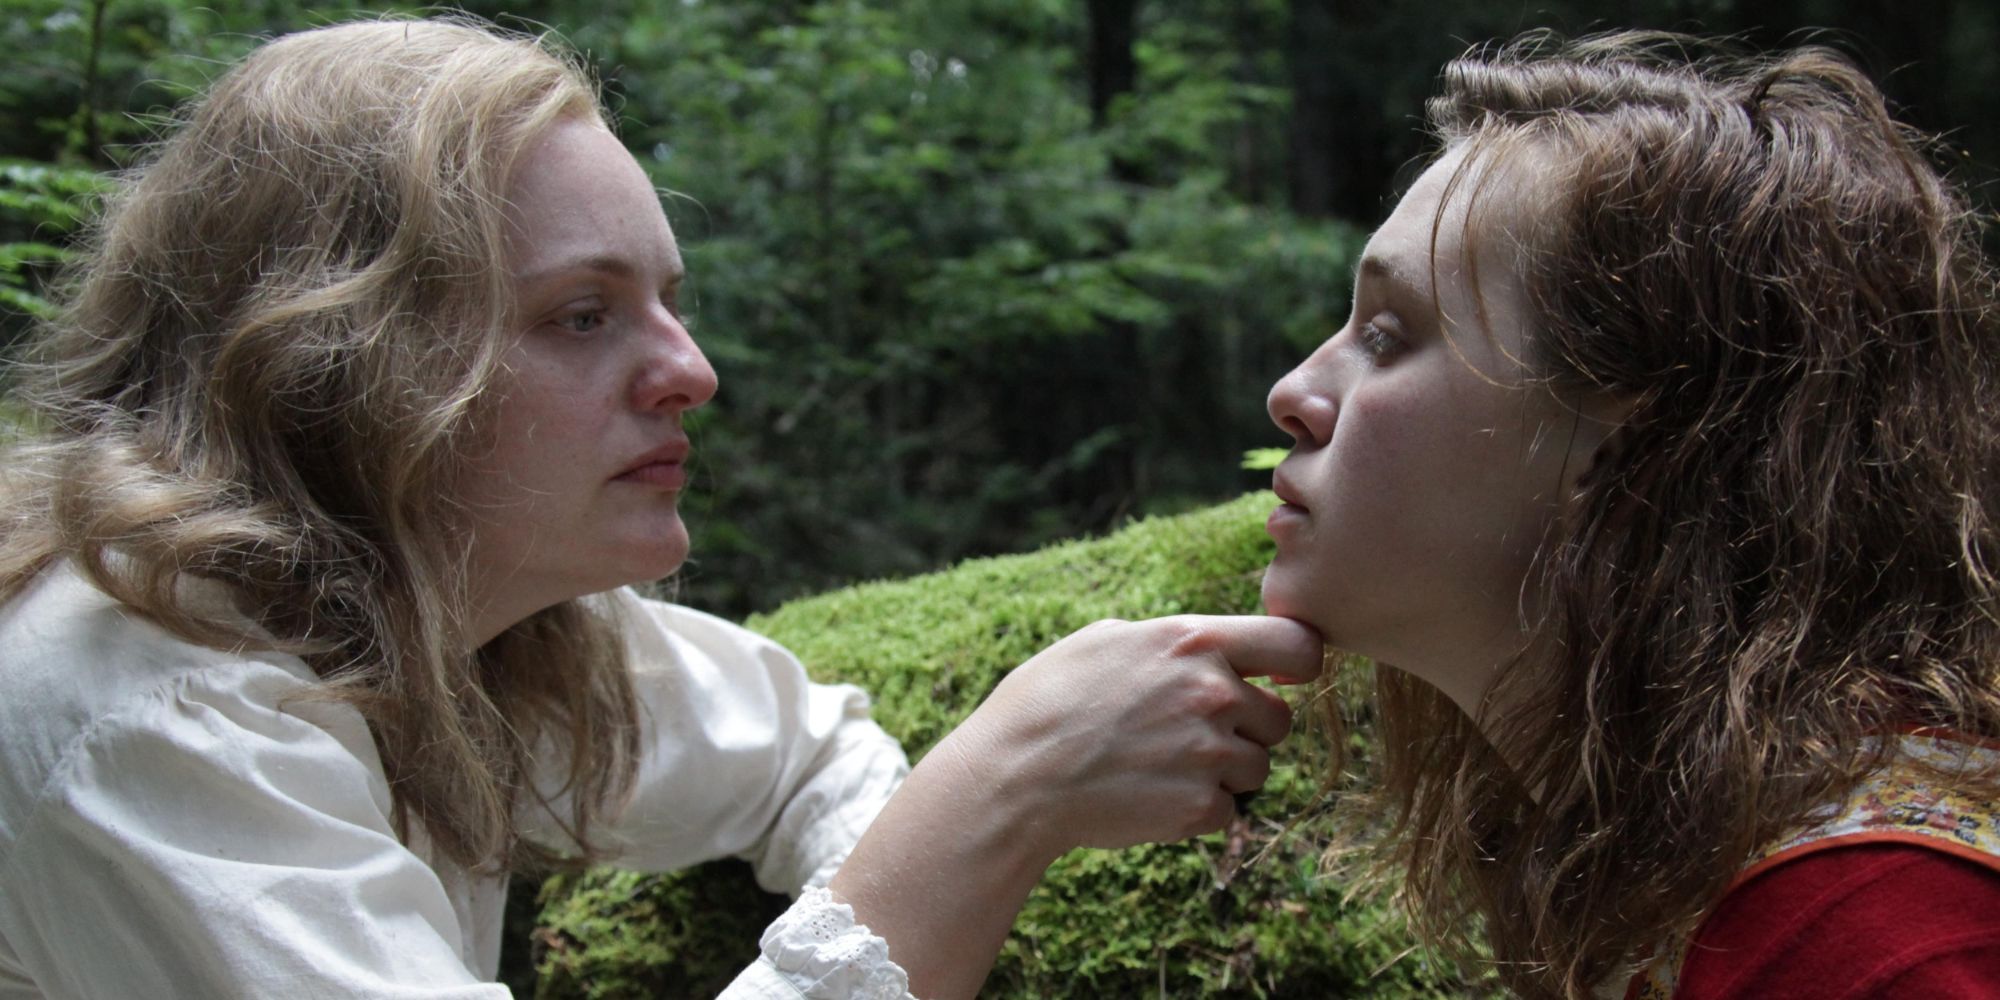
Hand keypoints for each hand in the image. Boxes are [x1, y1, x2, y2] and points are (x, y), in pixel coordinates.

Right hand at [929, 614, 1323, 862]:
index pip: (1298, 644)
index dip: (1297, 664)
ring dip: (1222, 773)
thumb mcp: (1107, 639)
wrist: (1015, 776)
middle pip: (1280, 719)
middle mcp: (1213, 693)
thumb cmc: (1049, 700)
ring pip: (1257, 769)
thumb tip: (1217, 646)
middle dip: (1246, 729)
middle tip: (1188, 735)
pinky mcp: (1199, 808)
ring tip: (1159, 765)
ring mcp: (1210, 754)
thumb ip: (1176, 640)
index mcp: (1193, 641)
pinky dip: (1195, 810)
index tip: (1278, 678)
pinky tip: (1147, 794)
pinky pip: (1226, 811)